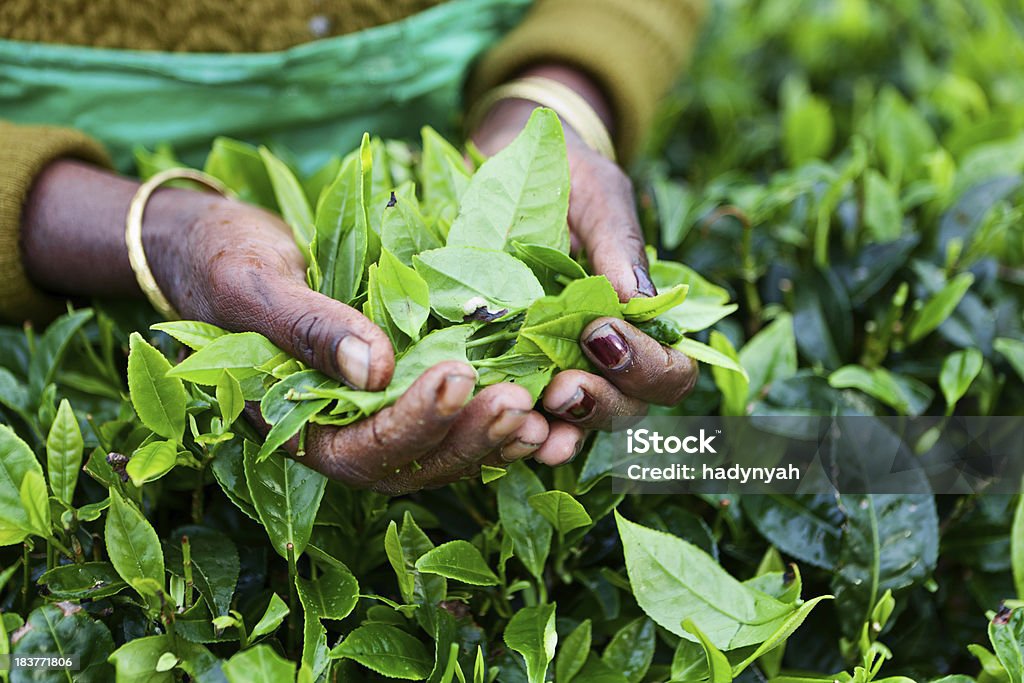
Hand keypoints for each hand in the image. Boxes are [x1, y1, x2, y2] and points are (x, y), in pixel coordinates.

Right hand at [23, 160, 576, 491]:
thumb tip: (374, 370)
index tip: (458, 376)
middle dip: (468, 438)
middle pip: (413, 462)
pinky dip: (492, 414)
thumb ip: (305, 329)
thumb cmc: (220, 261)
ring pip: (442, 449)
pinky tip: (538, 398)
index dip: (414, 421)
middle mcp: (341, 431)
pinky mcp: (401, 384)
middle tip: (519, 403)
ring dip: (492, 437)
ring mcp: (375, 412)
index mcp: (296, 424)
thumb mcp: (251, 285)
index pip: (361, 447)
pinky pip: (451, 414)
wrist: (217, 245)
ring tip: (541, 411)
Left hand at [471, 66, 698, 452]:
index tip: (602, 335)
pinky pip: (520, 411)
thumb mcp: (599, 198)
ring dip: (558, 428)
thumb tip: (637, 302)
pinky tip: (503, 426)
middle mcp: (603, 355)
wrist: (508, 163)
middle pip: (625, 409)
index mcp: (640, 319)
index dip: (647, 368)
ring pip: (575, 423)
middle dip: (600, 405)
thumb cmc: (569, 175)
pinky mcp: (507, 366)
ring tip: (532, 415)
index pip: (669, 371)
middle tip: (564, 389)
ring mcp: (556, 366)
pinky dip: (516, 426)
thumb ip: (619, 247)